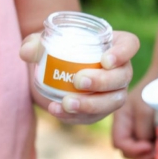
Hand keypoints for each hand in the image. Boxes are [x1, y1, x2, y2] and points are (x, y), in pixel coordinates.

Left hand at [21, 30, 139, 123]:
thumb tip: (28, 52)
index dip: (123, 53)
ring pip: (114, 101)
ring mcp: (114, 92)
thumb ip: (35, 43)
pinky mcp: (101, 110)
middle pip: (122, 77)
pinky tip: (57, 111)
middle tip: (78, 81)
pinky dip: (76, 116)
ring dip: (91, 104)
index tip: (105, 60)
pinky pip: (94, 116)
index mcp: (114, 44)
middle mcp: (120, 69)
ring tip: (67, 103)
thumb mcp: (44, 42)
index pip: (130, 45)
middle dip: (103, 82)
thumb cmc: (56, 49)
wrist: (52, 73)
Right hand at [112, 81, 156, 158]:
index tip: (148, 147)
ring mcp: (142, 127)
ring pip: (143, 150)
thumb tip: (145, 149)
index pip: (120, 143)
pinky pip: (154, 145)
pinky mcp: (155, 128)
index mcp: (122, 118)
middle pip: (129, 151)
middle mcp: (130, 125)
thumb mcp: (145, 110)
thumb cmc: (156, 89)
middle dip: (143, 154)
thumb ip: (141, 132)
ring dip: (152, 152)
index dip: (133, 149)